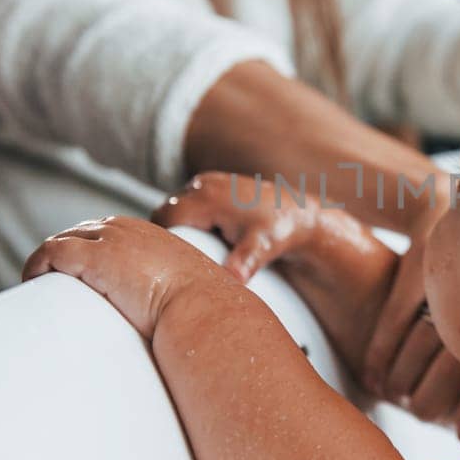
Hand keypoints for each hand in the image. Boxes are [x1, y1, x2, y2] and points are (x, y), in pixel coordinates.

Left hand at [23, 216, 227, 341]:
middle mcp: (125, 229)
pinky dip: (36, 265)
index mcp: (146, 234)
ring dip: (45, 263)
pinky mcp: (94, 257)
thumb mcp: (183, 290)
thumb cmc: (199, 311)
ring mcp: (109, 240)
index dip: (83, 251)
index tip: (74, 277)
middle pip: (79, 232)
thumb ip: (169, 293)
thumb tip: (168, 322)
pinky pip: (51, 252)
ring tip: (38, 288)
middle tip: (51, 285)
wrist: (204, 310)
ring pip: (61, 241)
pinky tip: (31, 282)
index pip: (102, 232)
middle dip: (62, 255)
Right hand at [154, 172, 324, 282]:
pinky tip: (204, 238)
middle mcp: (204, 184)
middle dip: (167, 233)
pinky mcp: (216, 184)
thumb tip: (236, 277)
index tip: (164, 261)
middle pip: (166, 210)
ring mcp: (209, 181)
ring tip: (191, 250)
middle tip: (177, 260)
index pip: (163, 217)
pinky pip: (189, 202)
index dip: (159, 239)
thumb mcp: (262, 247)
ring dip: (179, 225)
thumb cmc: (281, 231)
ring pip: (177, 205)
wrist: (300, 215)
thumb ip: (245, 261)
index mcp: (207, 198)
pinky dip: (190, 218)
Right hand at [362, 226, 459, 442]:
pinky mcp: (424, 257)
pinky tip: (372, 377)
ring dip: (407, 375)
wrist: (436, 197)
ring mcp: (457, 270)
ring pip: (429, 338)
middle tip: (422, 419)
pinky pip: (400, 312)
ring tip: (395, 399)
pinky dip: (383, 348)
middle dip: (440, 394)